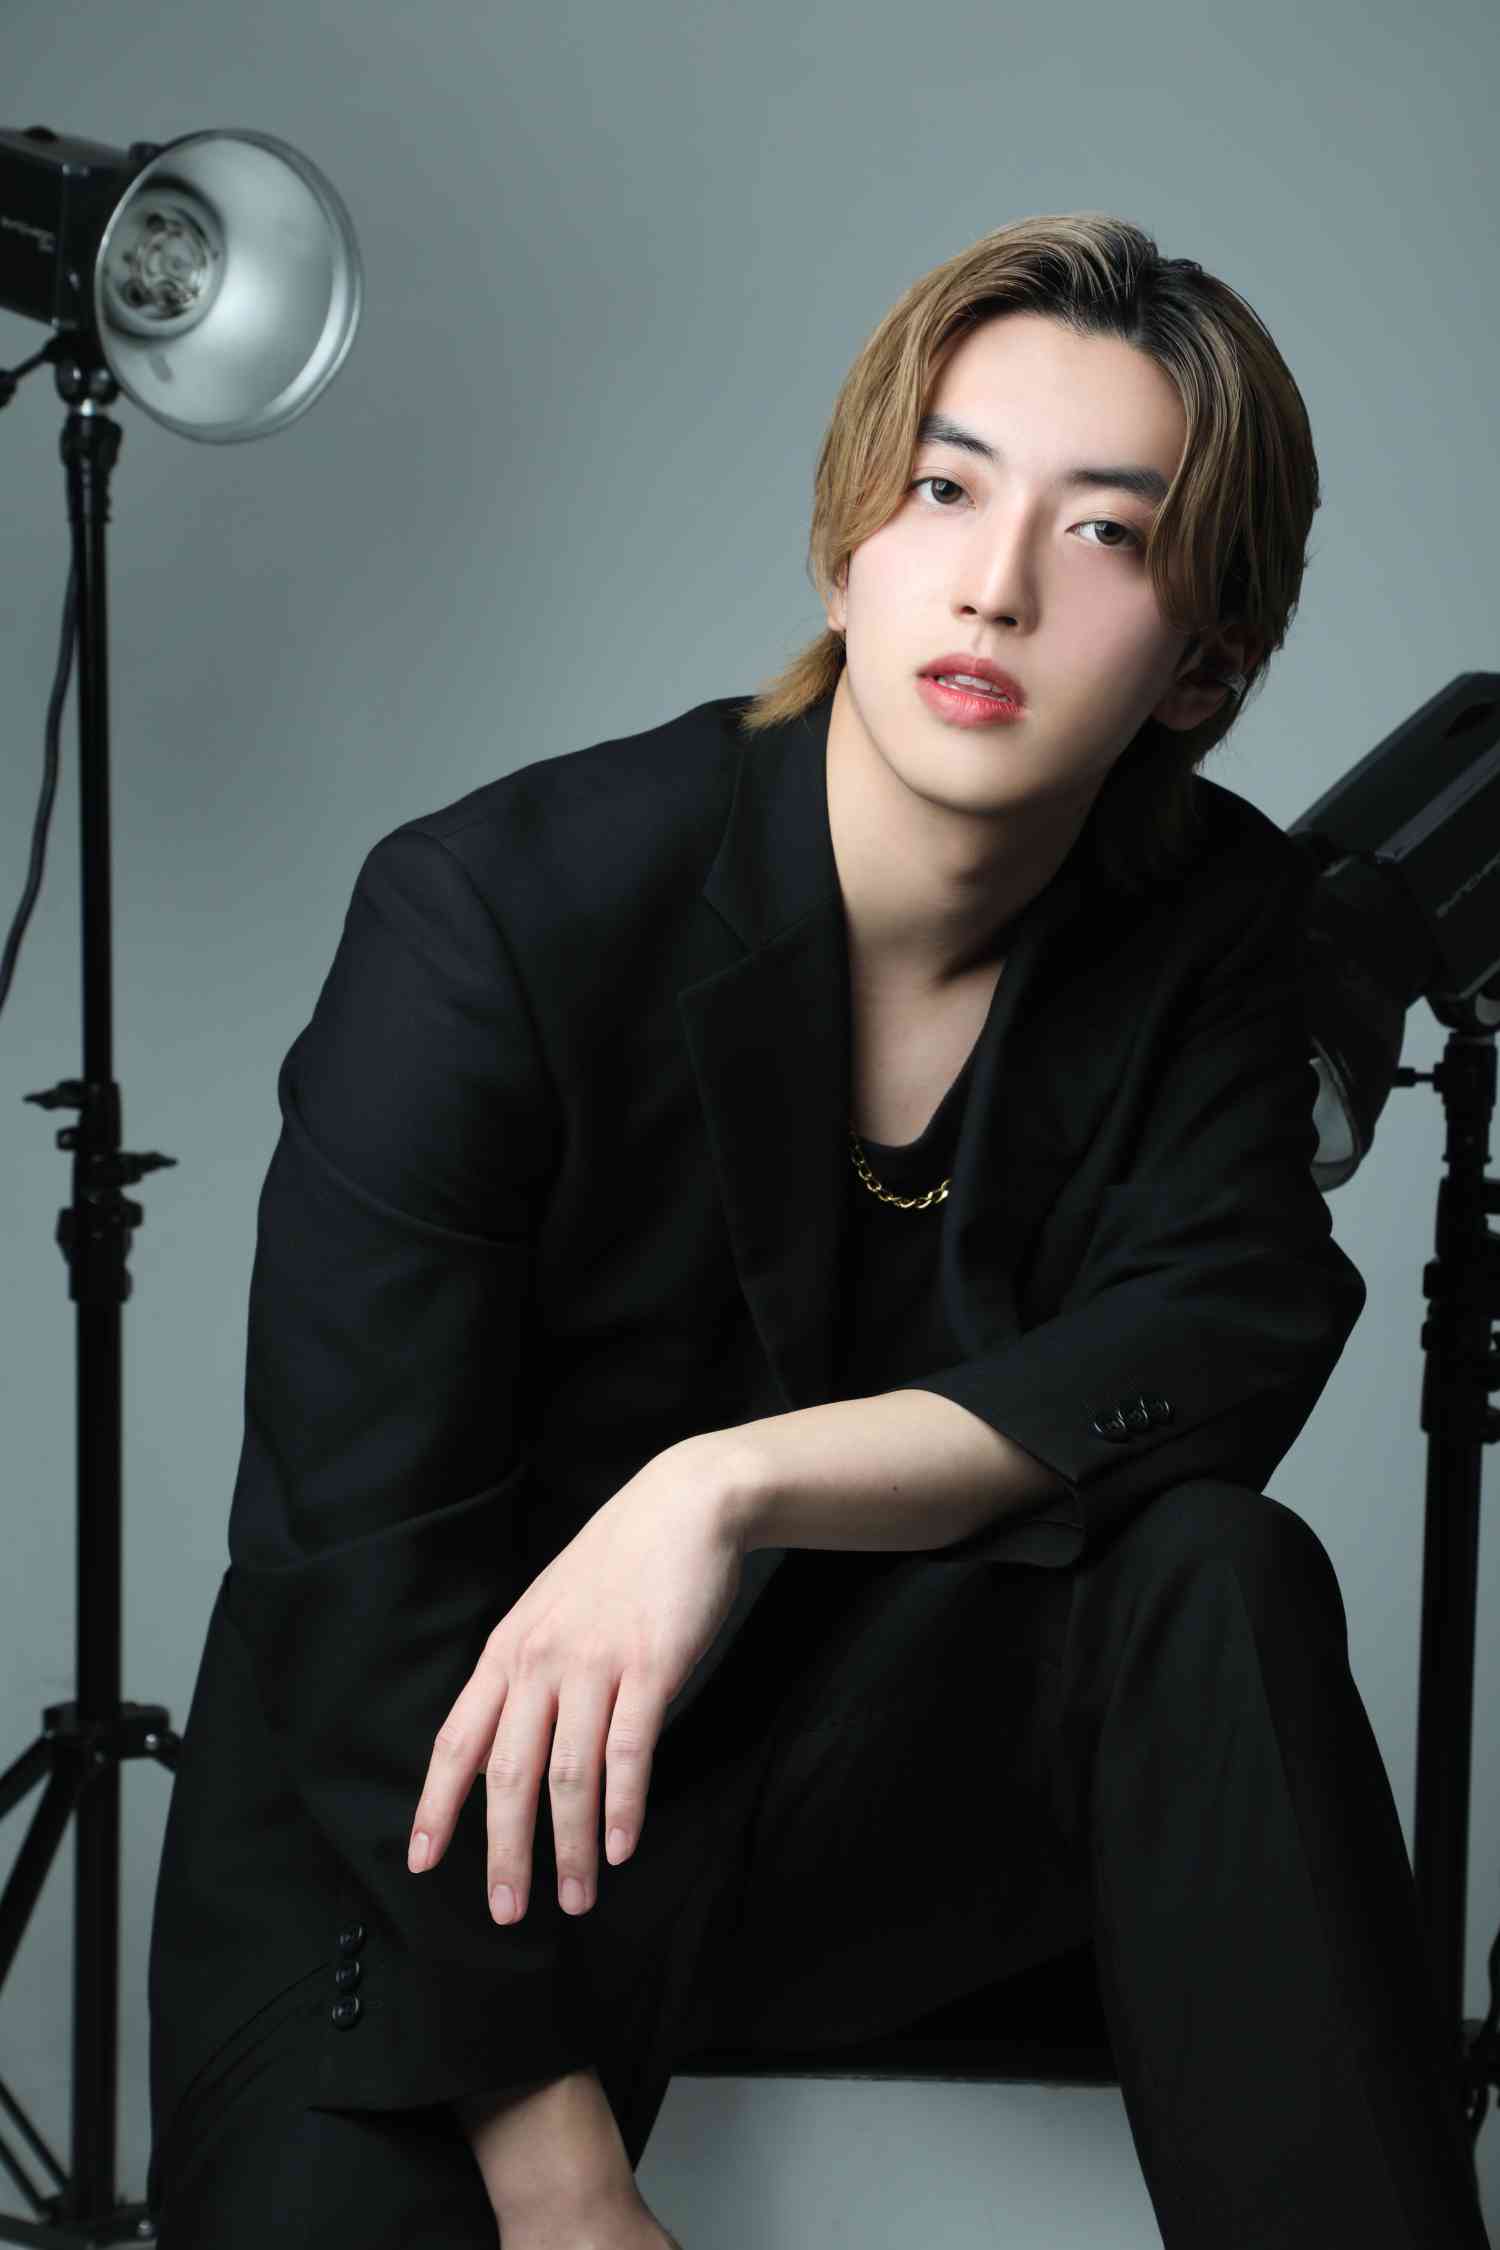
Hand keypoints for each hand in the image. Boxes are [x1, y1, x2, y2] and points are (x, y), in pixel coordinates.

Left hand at [407, 1434, 749, 1924]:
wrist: (686, 1504)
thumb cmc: (620, 1560)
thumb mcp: (550, 1607)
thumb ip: (527, 1668)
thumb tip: (511, 1739)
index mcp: (509, 1648)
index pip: (457, 1738)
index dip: (436, 1805)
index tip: (421, 1861)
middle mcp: (541, 1660)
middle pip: (507, 1774)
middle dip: (502, 1852)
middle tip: (506, 1912)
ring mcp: (595, 1664)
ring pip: (568, 1776)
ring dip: (570, 1847)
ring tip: (574, 1898)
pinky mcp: (650, 1667)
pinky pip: (629, 1753)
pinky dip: (622, 1809)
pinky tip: (621, 1850)